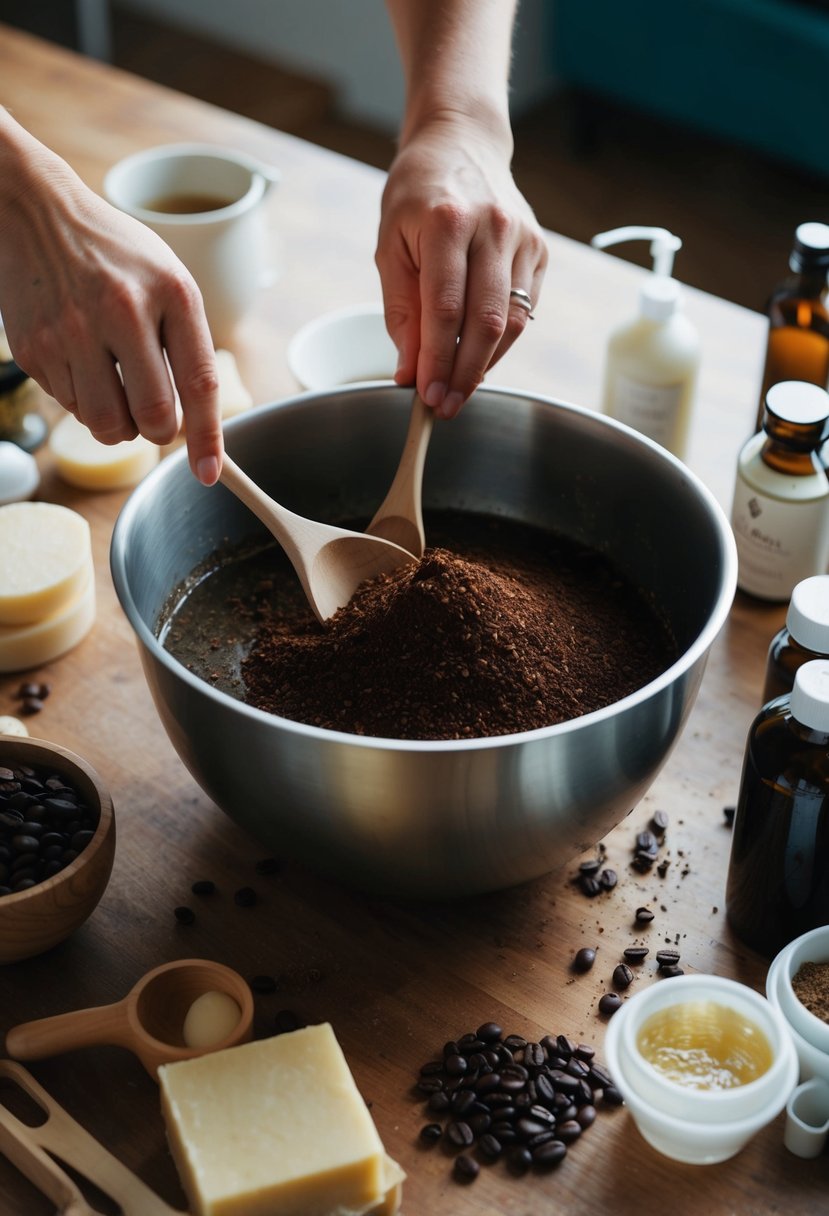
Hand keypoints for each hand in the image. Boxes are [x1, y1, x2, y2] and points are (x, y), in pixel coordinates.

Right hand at [0, 144, 222, 483]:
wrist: (36, 212)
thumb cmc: (117, 256)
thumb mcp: (169, 282)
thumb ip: (187, 346)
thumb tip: (196, 424)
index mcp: (171, 292)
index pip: (199, 383)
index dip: (208, 438)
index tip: (209, 474)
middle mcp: (122, 311)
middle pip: (154, 418)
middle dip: (160, 431)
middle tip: (155, 417)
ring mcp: (72, 331)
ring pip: (108, 425)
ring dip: (119, 423)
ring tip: (114, 383)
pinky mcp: (34, 349)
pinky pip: (71, 408)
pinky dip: (84, 399)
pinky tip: (81, 360)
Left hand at [376, 116, 547, 418]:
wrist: (462, 143)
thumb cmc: (417, 195)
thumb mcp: (390, 245)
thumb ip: (400, 311)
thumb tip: (409, 370)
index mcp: (447, 222)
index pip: (445, 309)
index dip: (436, 359)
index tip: (425, 394)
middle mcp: (493, 228)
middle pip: (487, 321)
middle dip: (464, 373)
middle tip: (444, 406)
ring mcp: (523, 239)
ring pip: (513, 322)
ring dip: (485, 364)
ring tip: (459, 390)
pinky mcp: (540, 250)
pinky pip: (526, 311)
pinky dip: (501, 342)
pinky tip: (477, 358)